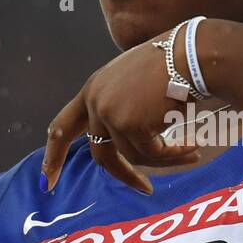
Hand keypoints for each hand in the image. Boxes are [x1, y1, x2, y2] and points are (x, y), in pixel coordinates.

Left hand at [41, 36, 202, 194]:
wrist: (191, 53)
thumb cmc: (173, 63)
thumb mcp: (134, 82)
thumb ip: (121, 107)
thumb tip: (127, 148)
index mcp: (93, 89)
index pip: (63, 127)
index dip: (54, 156)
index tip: (48, 182)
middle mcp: (95, 101)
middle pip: (100, 153)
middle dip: (124, 175)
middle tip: (145, 189)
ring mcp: (110, 113)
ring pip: (133, 156)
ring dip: (164, 159)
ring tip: (191, 153)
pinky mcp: (130, 124)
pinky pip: (153, 153)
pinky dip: (174, 154)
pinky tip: (193, 148)